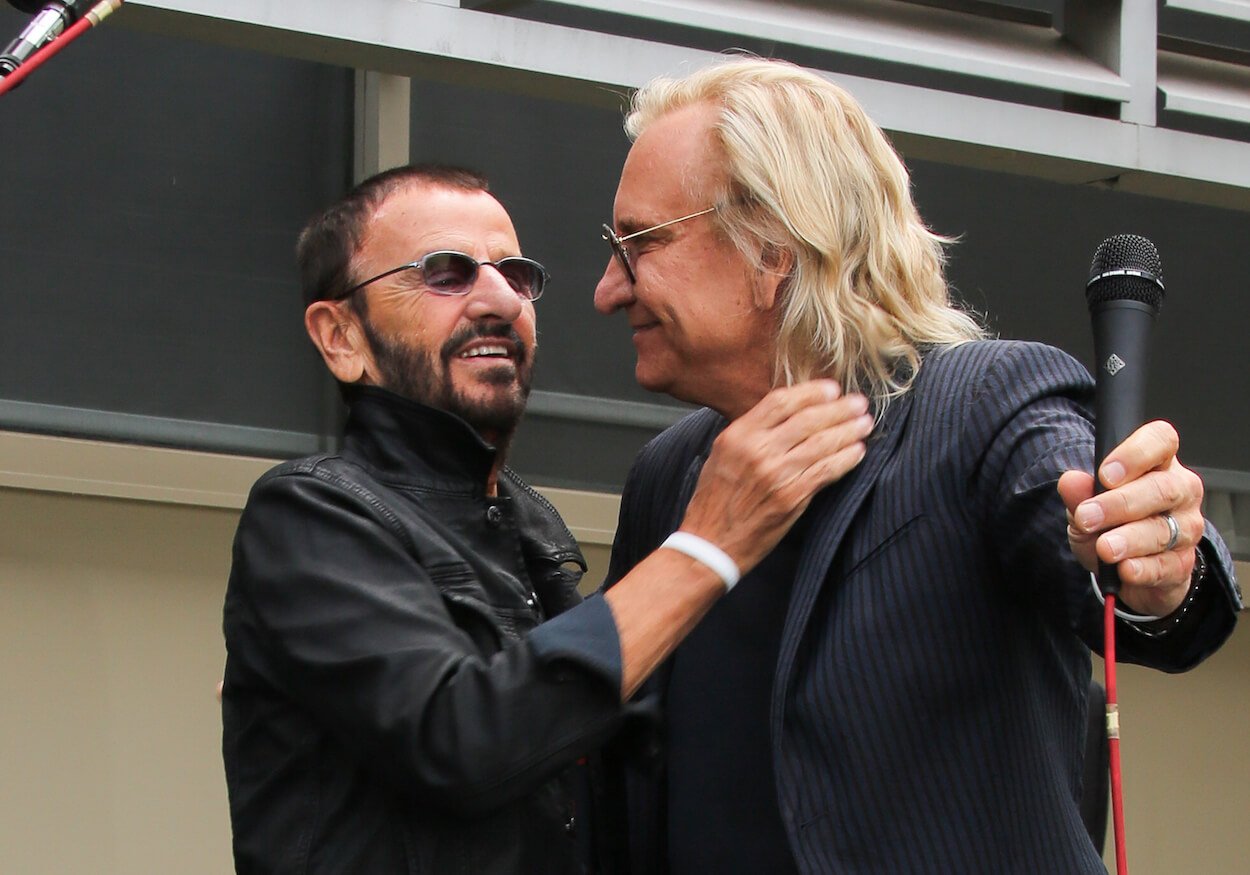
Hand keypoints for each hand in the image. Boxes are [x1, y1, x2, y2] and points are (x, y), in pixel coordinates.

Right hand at [679, 380, 873, 574]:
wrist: (709, 541)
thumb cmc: (715, 499)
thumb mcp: (722, 455)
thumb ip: (751, 433)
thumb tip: (788, 416)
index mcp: (738, 435)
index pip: (780, 401)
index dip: (811, 392)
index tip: (831, 389)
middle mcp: (757, 451)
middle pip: (808, 419)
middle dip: (839, 409)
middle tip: (859, 403)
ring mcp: (776, 474)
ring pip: (822, 443)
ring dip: (849, 431)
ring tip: (865, 424)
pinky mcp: (791, 498)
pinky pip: (826, 472)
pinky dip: (846, 460)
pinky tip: (858, 452)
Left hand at [1057, 420, 1203, 616]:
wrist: (1126, 567)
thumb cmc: (1110, 523)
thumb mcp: (1085, 505)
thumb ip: (1078, 492)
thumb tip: (1070, 481)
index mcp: (1158, 464)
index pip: (1161, 441)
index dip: (1135, 454)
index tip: (1105, 474)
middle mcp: (1180, 491)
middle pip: (1162, 489)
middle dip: (1121, 504)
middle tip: (1088, 516)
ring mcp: (1186, 528)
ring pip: (1164, 530)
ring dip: (1130, 539)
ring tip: (1104, 547)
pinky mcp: (1183, 564)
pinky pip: (1166, 566)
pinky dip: (1142, 569)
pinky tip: (1125, 569)